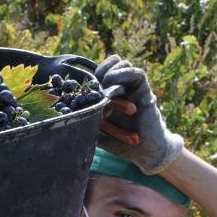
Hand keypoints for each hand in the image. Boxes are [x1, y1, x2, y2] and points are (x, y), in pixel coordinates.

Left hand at [95, 55, 184, 174]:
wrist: (145, 151)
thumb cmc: (122, 143)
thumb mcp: (98, 133)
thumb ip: (87, 122)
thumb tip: (71, 114)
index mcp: (108, 97)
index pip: (99, 75)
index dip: (92, 75)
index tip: (86, 84)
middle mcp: (121, 89)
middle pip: (110, 65)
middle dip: (101, 71)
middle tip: (97, 84)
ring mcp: (132, 88)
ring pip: (122, 65)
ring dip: (112, 73)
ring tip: (107, 88)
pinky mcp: (144, 90)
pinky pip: (136, 73)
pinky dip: (125, 73)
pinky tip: (117, 86)